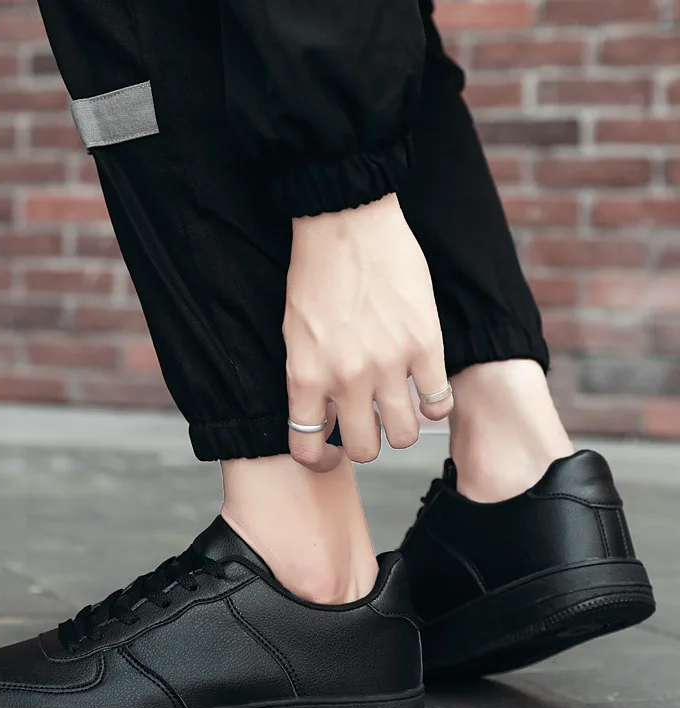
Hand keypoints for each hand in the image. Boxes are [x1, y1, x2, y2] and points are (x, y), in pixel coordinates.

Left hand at [283, 192, 452, 470]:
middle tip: (368, 426)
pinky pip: (438, 404)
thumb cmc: (314, 275)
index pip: (307, 447)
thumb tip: (325, 419)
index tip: (329, 452)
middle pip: (362, 449)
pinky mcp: (425, 345)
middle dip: (364, 444)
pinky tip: (427, 391)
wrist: (344, 222)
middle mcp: (346, 377)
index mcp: (306, 375)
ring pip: (404, 437)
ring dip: (401, 430)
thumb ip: (308, 380)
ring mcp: (388, 364)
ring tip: (400, 409)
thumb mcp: (294, 334)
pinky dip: (435, 406)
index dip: (318, 459)